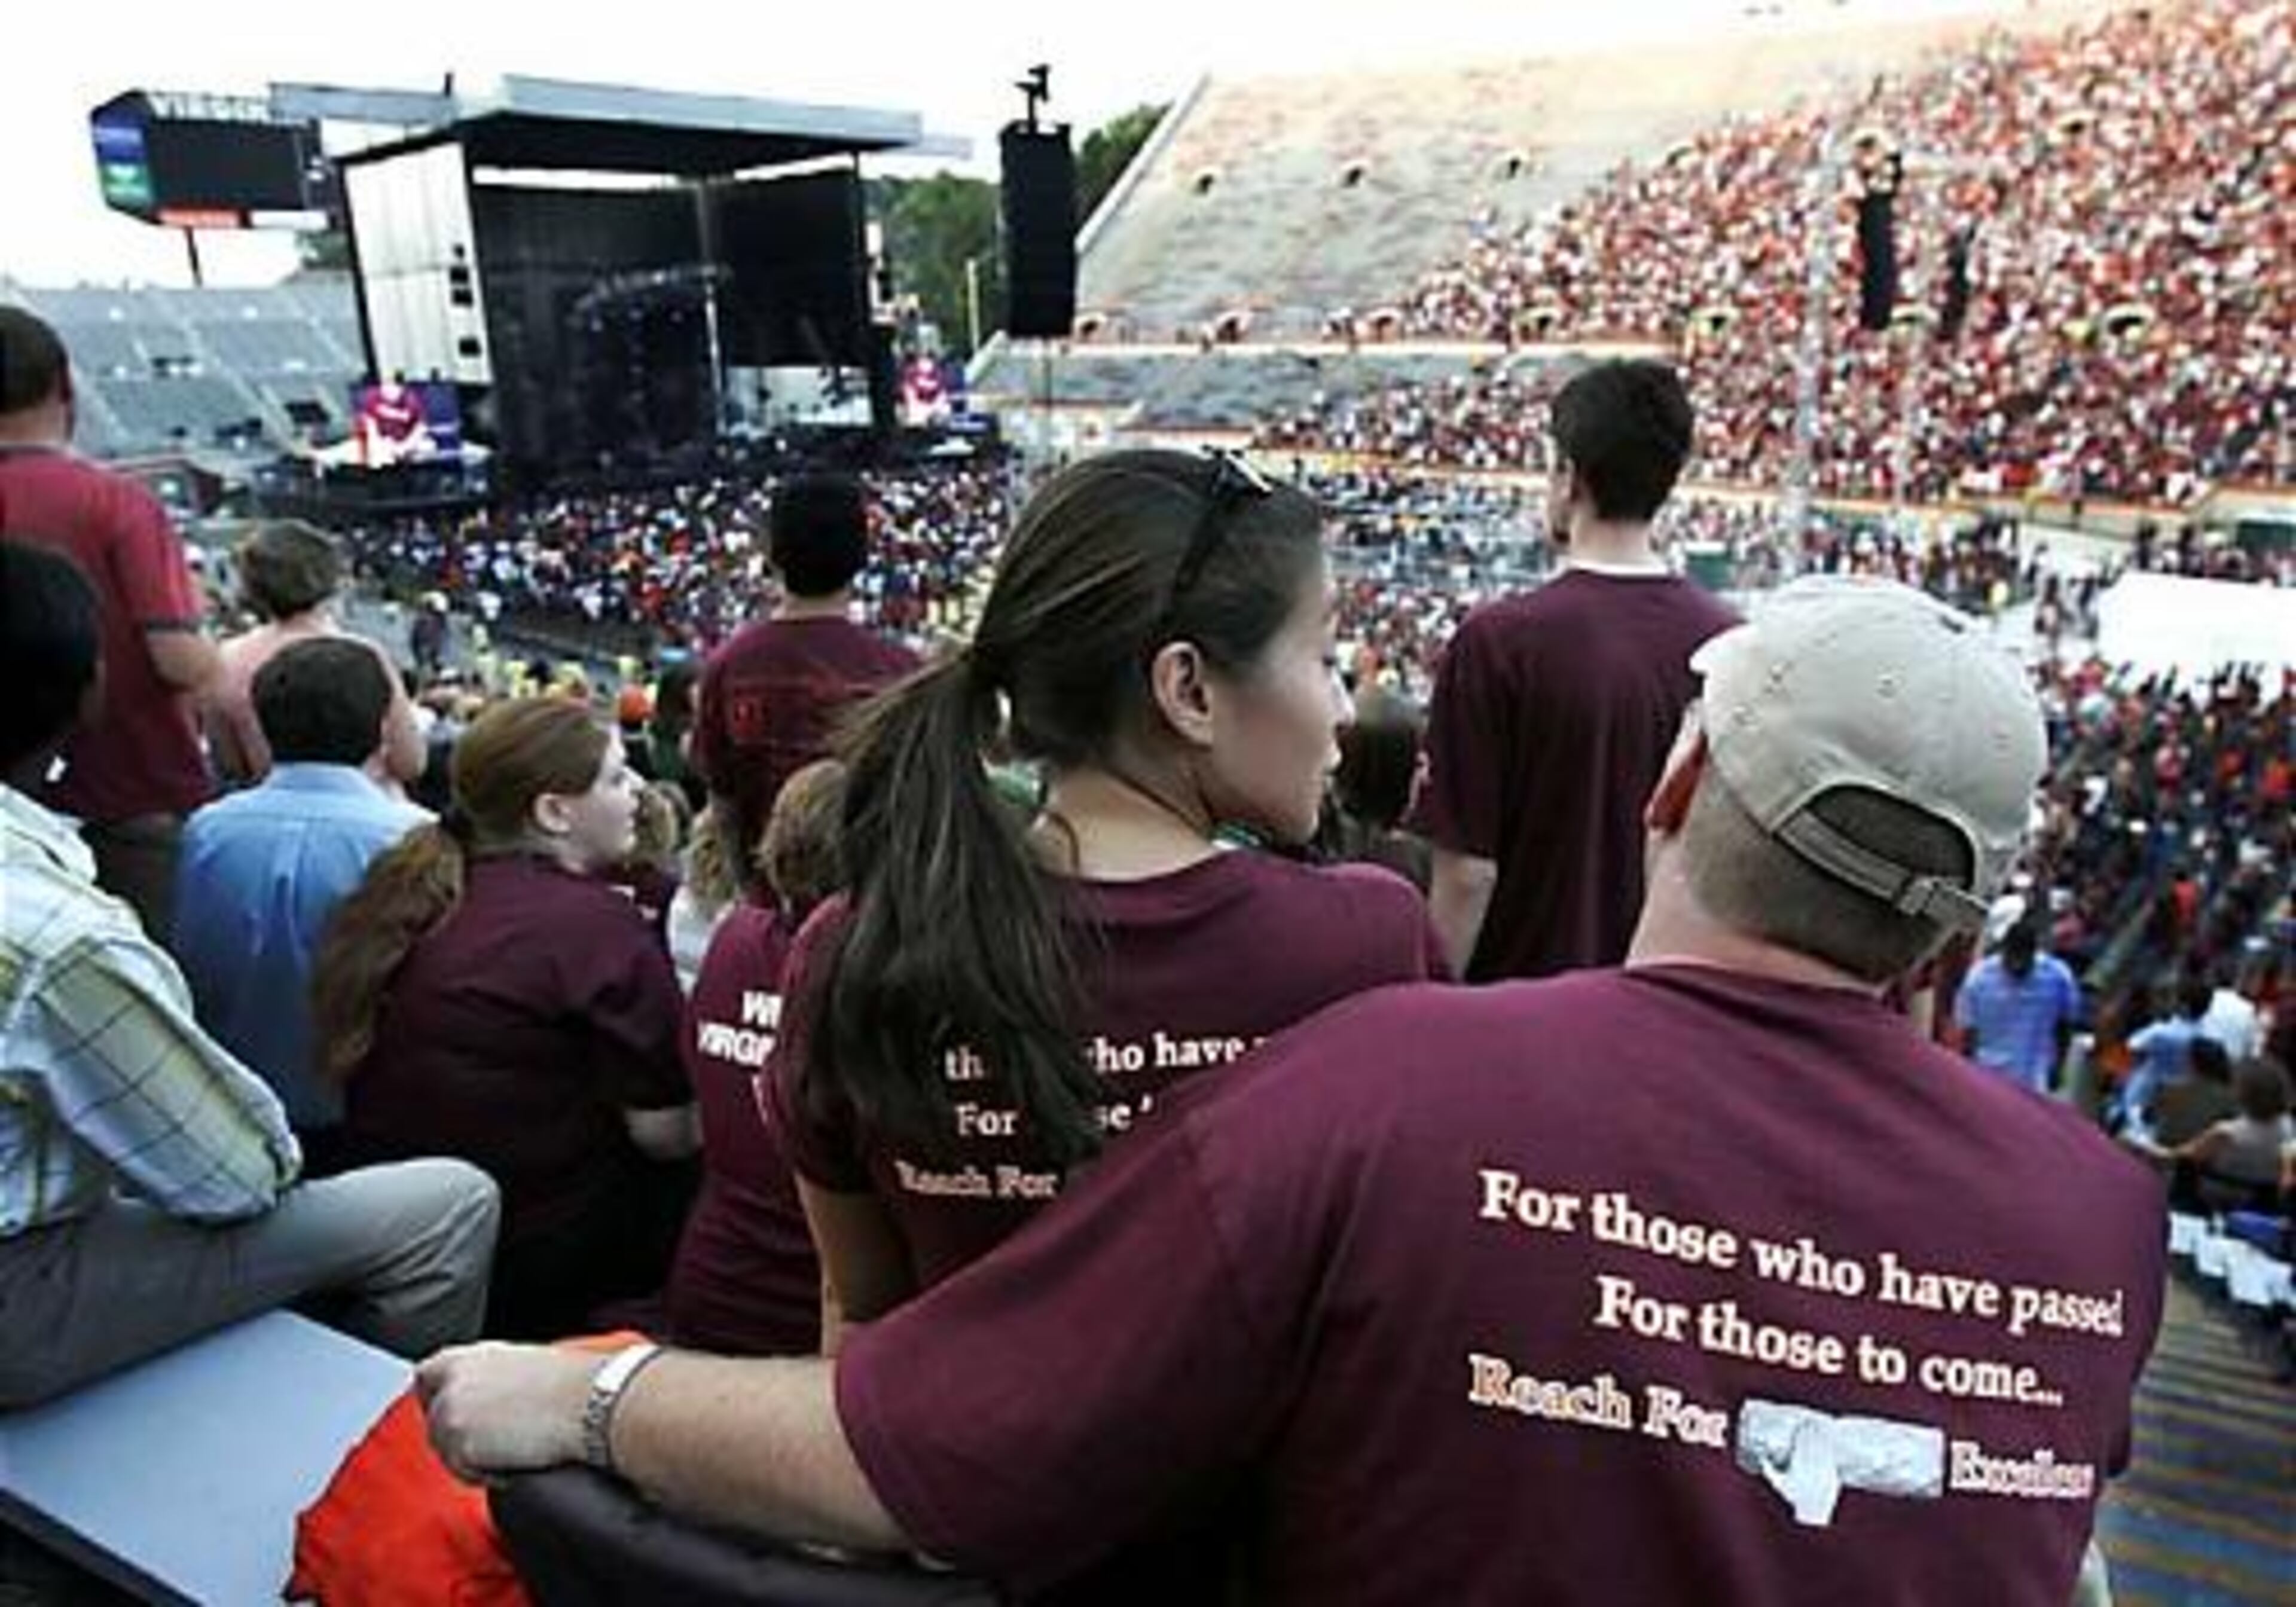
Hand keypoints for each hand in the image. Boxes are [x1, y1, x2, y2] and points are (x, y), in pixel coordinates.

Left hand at [416, 1342, 591, 1483]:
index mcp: (468, 1357)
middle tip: (491, 1444)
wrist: (586, 1402)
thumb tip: (483, 1400)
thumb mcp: (519, 1365)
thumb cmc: (568, 1383)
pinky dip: (485, 1473)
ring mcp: (452, 1414)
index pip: (426, 1376)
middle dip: (458, 1436)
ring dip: (472, 1456)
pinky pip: (462, 1471)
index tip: (455, 1414)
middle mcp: (453, 1382)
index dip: (437, 1398)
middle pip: (435, 1420)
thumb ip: (486, 1378)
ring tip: (512, 1450)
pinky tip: (514, 1461)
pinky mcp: (460, 1445)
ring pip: (445, 1449)